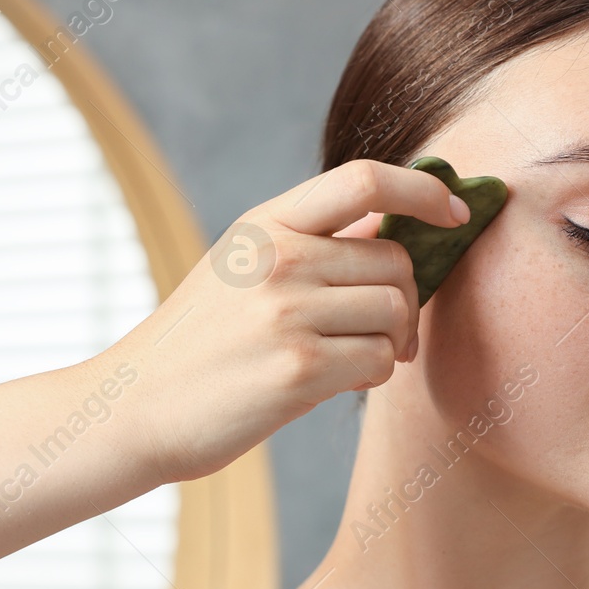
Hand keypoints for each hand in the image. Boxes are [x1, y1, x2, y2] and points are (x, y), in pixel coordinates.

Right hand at [107, 158, 472, 483]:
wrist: (134, 408)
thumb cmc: (199, 344)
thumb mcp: (241, 268)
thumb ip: (310, 243)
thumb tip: (396, 224)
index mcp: (264, 223)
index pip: (364, 180)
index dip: (424, 190)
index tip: (454, 213)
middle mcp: (277, 258)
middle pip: (394, 260)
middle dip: (406, 300)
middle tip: (387, 332)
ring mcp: (286, 313)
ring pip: (395, 313)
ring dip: (391, 343)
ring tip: (355, 358)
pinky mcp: (298, 370)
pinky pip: (377, 362)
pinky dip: (370, 375)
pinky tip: (333, 382)